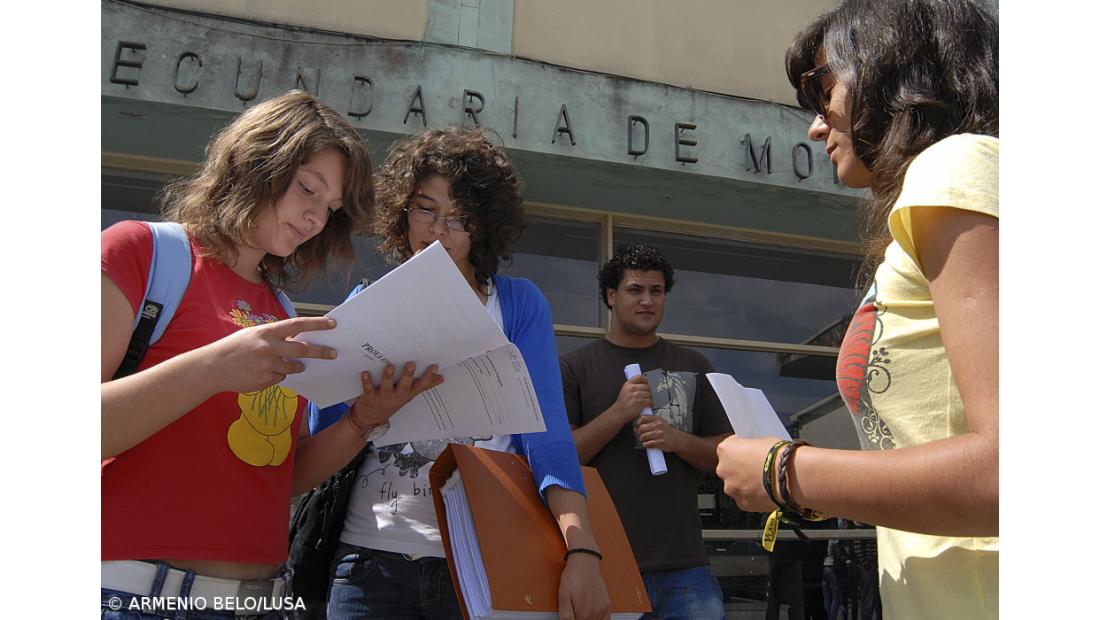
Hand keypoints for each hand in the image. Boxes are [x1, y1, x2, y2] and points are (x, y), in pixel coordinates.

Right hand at [205, 316, 338, 393]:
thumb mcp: (254, 335)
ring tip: (285, 364)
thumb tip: (297, 341)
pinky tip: (262, 372)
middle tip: (333, 353)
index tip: (332, 324)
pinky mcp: (265, 380)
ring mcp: (268, 365)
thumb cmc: (234, 348)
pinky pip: (280, 378)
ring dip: (295, 366)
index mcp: (267, 332)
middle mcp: (269, 347)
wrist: (212, 367)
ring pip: (293, 367)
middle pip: (303, 350)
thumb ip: (275, 337)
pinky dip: (277, 375)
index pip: (298, 325)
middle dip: (321, 352)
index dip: (317, 324)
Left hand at [349, 362, 443, 426]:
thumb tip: (441, 378)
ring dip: (389, 377)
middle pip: (404, 386)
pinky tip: (365, 373)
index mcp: (408, 394)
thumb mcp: (410, 395)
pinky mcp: (370, 397)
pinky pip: (368, 388)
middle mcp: (397, 396)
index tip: (434, 366)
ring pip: (387, 387)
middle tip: (411, 364)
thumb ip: (424, 385)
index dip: (428, 377)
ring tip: (390, 366)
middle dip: (408, 376)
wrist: (371, 418)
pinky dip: (367, 381)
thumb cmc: (392, 402)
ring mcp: (383, 397)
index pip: (420, 385)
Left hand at [558, 552, 610, 619]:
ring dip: (588, 618)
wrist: (585, 562)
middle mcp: (595, 614)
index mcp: (583, 614)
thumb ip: (565, 615)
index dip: (571, 619)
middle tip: (574, 608)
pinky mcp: (606, 605)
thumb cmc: (573, 576)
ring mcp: (602, 610)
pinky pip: (605, 619)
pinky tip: (592, 614)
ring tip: (581, 610)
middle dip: (579, 618)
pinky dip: (599, 619)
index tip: (571, 613)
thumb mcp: (563, 596)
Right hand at [610, 375, 652, 423]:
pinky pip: (649, 401)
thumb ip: (632, 386)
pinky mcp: (640, 403)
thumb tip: (642, 384)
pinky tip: (649, 405)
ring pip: (649, 394)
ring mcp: (636, 396)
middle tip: (648, 394)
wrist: (619, 412)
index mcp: (628, 385)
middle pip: (646, 386)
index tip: (646, 382)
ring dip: (650, 398)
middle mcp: (632, 389)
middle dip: (649, 391)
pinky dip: (651, 404)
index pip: (639, 377)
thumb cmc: (622, 403)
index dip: (644, 379)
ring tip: (648, 400)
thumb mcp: (624, 391)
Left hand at [634, 414, 684, 452]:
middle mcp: (658, 425)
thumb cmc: (667, 431)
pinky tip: (647, 444)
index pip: (643, 418)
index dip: (637, 424)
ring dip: (642, 439)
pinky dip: (645, 444)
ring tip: (644, 440)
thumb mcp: (660, 422)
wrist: (677, 439)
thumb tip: (637, 425)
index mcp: (657, 419)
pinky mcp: (660, 442)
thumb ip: (650, 421)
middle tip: (640, 435)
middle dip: (639, 433)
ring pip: (643, 436)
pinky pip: (648, 443)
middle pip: (641, 428)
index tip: (637, 427)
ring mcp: (659, 434)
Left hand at [715, 435, 784, 511]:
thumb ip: (750, 446)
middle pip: (729, 468)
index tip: (747, 452)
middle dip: (740, 468)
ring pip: (735, 485)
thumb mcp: (761, 440)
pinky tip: (765, 490)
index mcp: (726, 450)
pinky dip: (752, 495)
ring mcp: (731, 488)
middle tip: (756, 468)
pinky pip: (745, 498)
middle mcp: (723, 469)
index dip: (740, 449)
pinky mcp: (742, 503)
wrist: (792, 475)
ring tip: (762, 481)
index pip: (728, 448)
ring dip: (745, 484)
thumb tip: (751, 450)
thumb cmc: (779, 455)